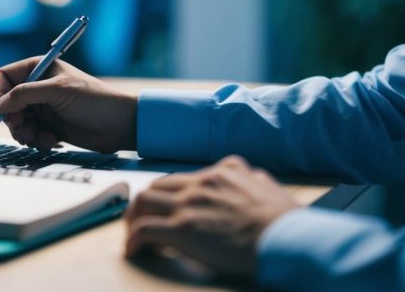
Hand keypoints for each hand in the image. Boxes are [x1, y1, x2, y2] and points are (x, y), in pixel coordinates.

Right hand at [0, 57, 137, 151]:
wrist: (121, 125)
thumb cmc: (93, 100)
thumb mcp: (57, 92)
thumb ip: (24, 95)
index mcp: (39, 68)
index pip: (5, 77)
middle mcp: (38, 86)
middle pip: (8, 102)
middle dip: (13, 119)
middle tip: (22, 130)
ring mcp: (43, 107)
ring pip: (17, 121)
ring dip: (24, 132)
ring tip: (39, 138)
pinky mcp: (49, 125)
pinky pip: (30, 133)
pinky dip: (36, 139)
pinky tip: (51, 141)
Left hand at [125, 156, 300, 277]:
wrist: (288, 239)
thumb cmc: (285, 222)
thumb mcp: (268, 186)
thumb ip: (252, 179)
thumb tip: (251, 177)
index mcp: (221, 172)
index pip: (182, 177)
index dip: (169, 195)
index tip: (167, 208)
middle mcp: (200, 184)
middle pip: (156, 186)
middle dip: (146, 205)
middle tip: (143, 220)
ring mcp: (189, 205)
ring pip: (142, 202)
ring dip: (134, 218)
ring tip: (134, 234)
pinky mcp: (182, 229)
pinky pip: (144, 230)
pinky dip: (134, 240)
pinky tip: (134, 251)